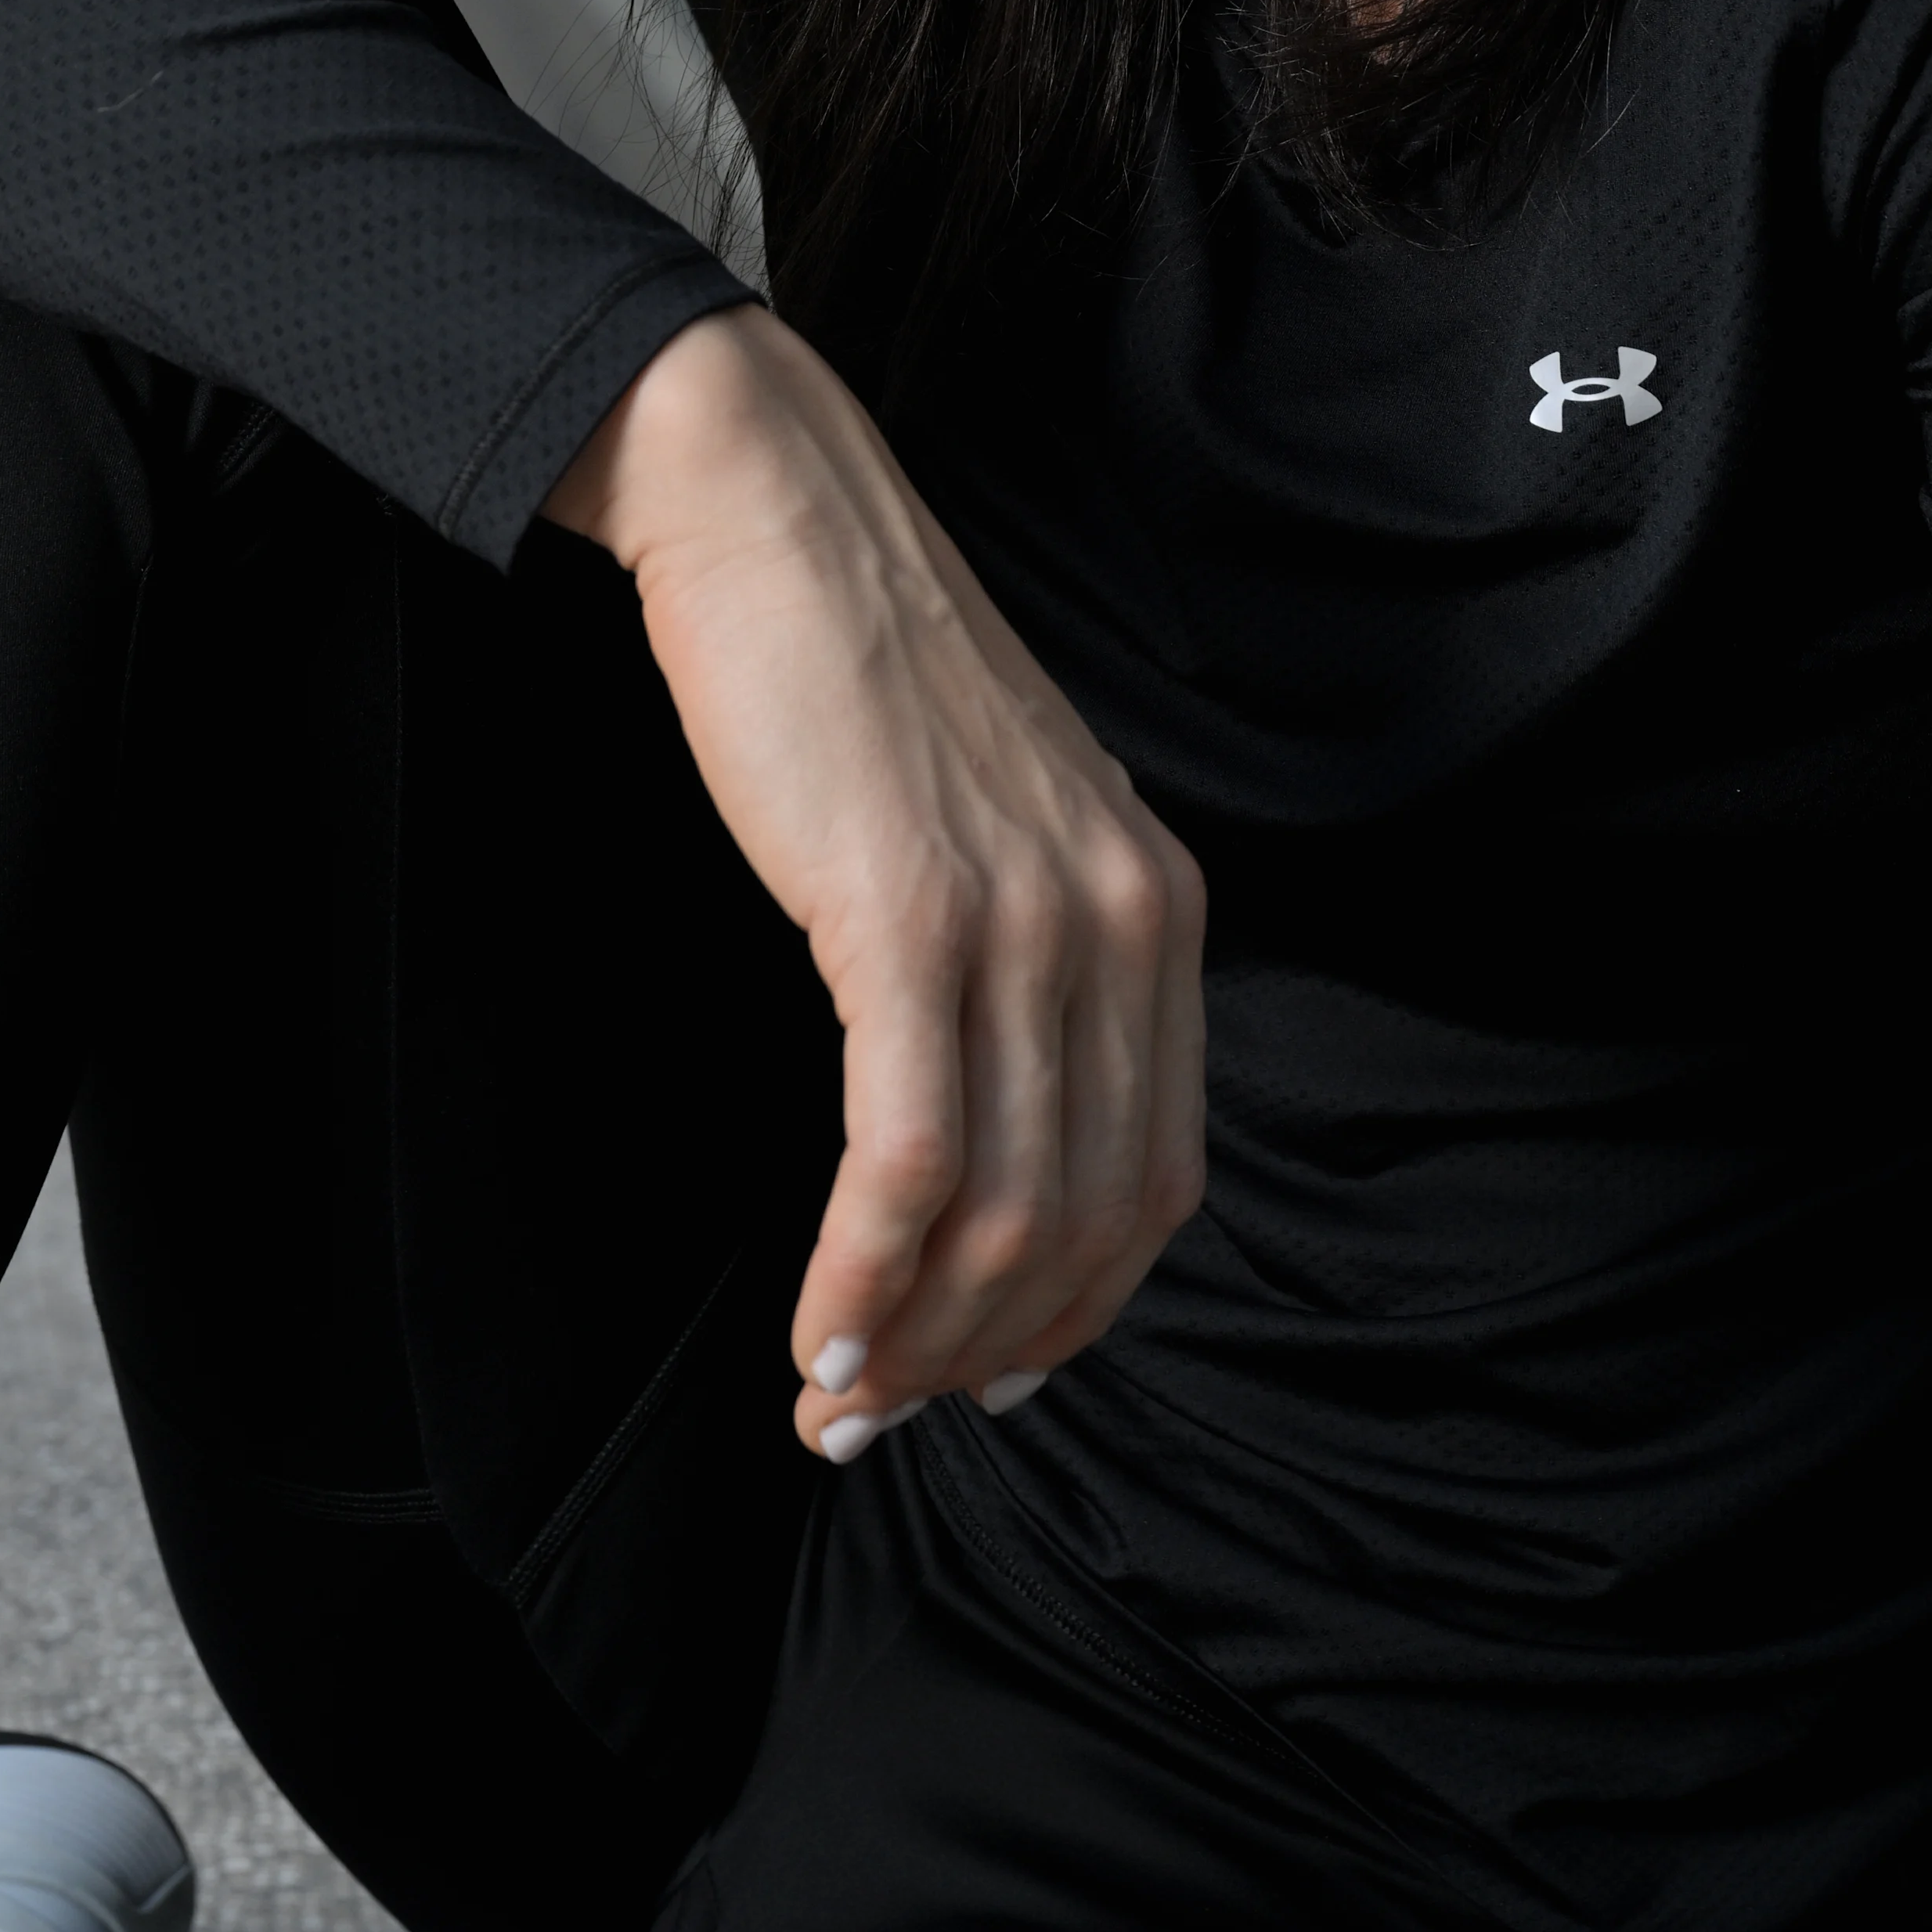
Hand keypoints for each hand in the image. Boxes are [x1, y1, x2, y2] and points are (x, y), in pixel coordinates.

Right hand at [545, 305, 1203, 1455]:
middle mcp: (1117, 920)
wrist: (775, 514)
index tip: (979, 1378)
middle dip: (989, 1351)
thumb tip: (978, 1148)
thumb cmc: (855, 672)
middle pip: (1090, 1216)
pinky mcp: (908, 918)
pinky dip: (862, 1269)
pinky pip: (910, 1154)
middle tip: (881, 1416)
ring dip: (916, 1336)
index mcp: (1152, 905)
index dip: (1073, 1308)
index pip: (1156, 1174)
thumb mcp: (991, 822)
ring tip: (834, 1396)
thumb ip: (1019, 963)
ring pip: (1004, 1208)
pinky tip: (818, 1327)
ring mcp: (1022, 920)